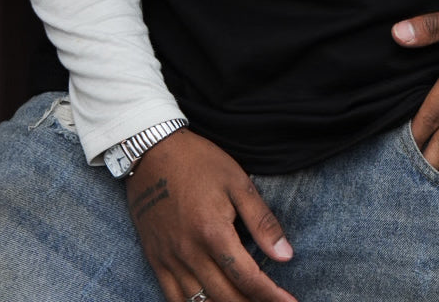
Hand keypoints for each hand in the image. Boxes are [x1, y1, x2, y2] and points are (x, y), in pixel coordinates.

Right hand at [125, 129, 296, 301]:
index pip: (248, 278)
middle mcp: (190, 252)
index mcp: (213, 232)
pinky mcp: (155, 260)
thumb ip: (262, 221)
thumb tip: (286, 255)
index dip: (272, 296)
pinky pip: (173, 300)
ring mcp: (170, 259)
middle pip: (226, 297)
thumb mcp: (237, 182)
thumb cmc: (199, 162)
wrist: (152, 151)